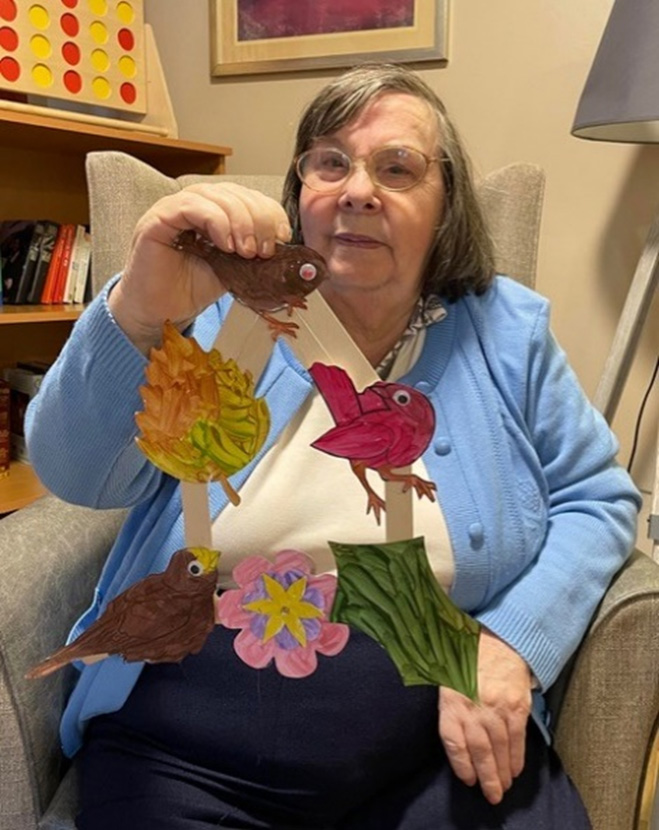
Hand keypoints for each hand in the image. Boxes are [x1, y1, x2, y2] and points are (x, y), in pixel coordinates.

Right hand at [108, 183, 290, 352]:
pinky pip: (192, 206)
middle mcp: (197, 203)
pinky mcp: (159, 218)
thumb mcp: (236, 270)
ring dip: (240, 222)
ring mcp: (176, 207)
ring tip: (246, 252)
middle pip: (236, 193)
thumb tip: (290, 255)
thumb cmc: (193, 289)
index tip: (282, 238)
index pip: (250, 197)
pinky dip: (215, 222)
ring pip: (217, 196)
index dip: (271, 212)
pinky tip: (225, 245)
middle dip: (259, 219)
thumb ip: (256, 255)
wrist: (161, 312)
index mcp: (218, 211)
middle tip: (264, 250)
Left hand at [438, 628, 531, 804]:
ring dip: (502, 773)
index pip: (453, 741)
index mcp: (452, 700)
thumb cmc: (467, 662)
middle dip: (486, 778)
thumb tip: (458, 746)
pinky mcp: (517, 706)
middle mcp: (474, 706)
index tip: (468, 780)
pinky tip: (515, 770)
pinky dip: (517, 758)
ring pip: (500, 749)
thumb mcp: (447, 681)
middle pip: (479, 751)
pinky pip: (517, 738)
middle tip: (491, 796)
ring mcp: (497, 707)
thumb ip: (451, 711)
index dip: (460, 765)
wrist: (498, 640)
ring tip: (503, 788)